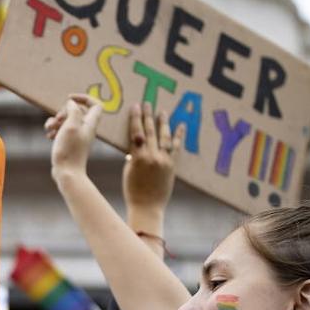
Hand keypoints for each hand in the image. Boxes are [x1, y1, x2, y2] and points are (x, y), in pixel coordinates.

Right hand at [45, 93, 102, 177]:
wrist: (67, 173)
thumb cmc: (70, 150)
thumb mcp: (71, 126)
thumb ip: (73, 111)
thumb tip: (71, 103)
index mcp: (90, 123)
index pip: (96, 104)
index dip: (84, 98)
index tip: (70, 99)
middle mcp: (85, 129)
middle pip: (78, 111)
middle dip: (64, 110)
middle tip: (59, 118)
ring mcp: (77, 136)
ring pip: (67, 120)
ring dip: (56, 120)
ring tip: (50, 128)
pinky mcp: (69, 143)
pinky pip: (62, 131)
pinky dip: (54, 130)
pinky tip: (49, 136)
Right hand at [123, 102, 179, 217]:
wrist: (148, 207)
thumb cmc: (133, 191)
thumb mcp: (128, 172)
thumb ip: (132, 157)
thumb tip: (136, 145)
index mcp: (137, 158)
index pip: (136, 133)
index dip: (135, 118)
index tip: (135, 106)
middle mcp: (151, 156)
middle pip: (149, 131)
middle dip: (148, 115)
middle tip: (147, 103)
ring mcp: (163, 160)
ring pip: (164, 136)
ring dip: (163, 122)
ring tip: (163, 111)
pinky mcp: (172, 165)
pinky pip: (177, 147)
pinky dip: (179, 136)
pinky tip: (181, 125)